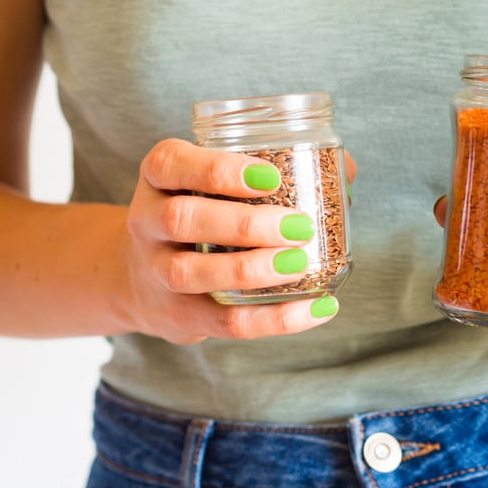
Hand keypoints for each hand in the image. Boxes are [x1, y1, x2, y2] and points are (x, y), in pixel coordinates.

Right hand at [117, 139, 348, 344]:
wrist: (143, 280)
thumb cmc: (203, 216)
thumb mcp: (213, 186)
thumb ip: (276, 173)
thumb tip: (344, 171)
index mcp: (159, 179)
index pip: (171, 165)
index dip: (218, 170)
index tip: (270, 177)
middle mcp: (147, 223)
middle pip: (181, 219)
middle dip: (242, 223)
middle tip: (298, 225)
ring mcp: (157, 273)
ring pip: (192, 273)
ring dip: (251, 270)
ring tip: (300, 264)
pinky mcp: (179, 316)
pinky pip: (224, 322)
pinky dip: (275, 319)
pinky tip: (317, 308)